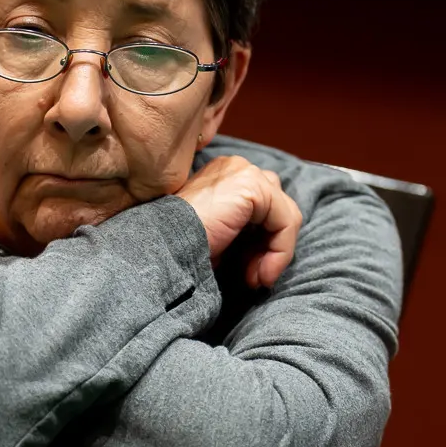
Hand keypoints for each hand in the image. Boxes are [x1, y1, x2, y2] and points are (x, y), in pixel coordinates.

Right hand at [175, 156, 302, 288]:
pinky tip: (261, 273)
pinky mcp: (253, 186)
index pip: (262, 207)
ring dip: (276, 252)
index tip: (250, 277)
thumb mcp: (218, 236)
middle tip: (254, 279)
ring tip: (255, 279)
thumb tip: (270, 254)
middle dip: (270, 248)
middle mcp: (235, 166)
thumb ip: (243, 233)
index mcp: (223, 175)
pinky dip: (280, 252)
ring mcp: (244, 172)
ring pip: (285, 215)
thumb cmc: (179, 247)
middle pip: (277, 208)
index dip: (261, 245)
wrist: (160, 247)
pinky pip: (286, 221)